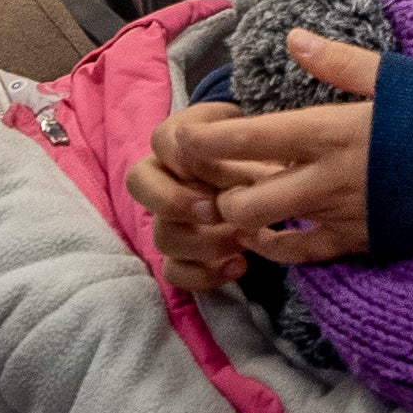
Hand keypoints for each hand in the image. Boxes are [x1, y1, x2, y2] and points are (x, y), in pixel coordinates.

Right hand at [129, 99, 269, 292]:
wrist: (274, 181)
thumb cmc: (261, 152)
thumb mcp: (259, 138)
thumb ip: (241, 148)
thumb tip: (227, 168)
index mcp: (180, 142)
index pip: (161, 138)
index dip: (182, 152)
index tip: (213, 160)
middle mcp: (163, 177)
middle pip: (138, 184)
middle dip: (174, 200)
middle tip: (213, 211)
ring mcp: (168, 218)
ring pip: (161, 235)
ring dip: (203, 242)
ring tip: (243, 239)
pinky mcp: (181, 253)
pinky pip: (174, 271)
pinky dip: (204, 274)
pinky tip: (240, 266)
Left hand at [161, 32, 379, 265]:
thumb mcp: (391, 76)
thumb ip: (336, 61)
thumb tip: (292, 37)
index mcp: (328, 131)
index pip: (247, 139)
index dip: (205, 142)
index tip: (183, 139)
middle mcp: (324, 179)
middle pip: (241, 199)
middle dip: (216, 191)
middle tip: (213, 176)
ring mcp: (338, 216)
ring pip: (263, 230)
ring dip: (241, 218)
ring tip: (236, 202)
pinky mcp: (357, 242)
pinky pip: (300, 255)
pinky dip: (275, 246)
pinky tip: (267, 233)